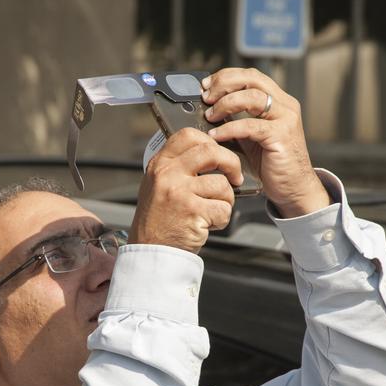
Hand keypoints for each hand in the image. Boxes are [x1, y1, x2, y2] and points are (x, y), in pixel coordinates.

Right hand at [131, 127, 239, 252]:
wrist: (150, 250)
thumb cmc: (158, 219)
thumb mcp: (157, 185)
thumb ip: (177, 167)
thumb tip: (210, 152)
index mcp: (160, 164)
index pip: (188, 135)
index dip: (210, 141)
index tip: (219, 153)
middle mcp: (168, 174)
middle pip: (211, 152)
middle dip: (231, 164)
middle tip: (235, 177)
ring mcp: (180, 193)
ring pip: (222, 184)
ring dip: (226, 200)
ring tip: (213, 210)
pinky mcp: (192, 212)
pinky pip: (223, 209)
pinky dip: (222, 219)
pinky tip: (209, 224)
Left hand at [202, 68, 329, 216]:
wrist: (293, 189)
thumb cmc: (272, 164)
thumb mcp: (251, 136)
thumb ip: (237, 118)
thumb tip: (210, 108)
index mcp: (279, 101)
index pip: (251, 76)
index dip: (226, 76)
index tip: (206, 85)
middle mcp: (285, 105)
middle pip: (251, 79)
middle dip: (223, 84)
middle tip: (206, 97)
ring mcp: (286, 119)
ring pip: (252, 97)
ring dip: (225, 104)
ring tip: (210, 116)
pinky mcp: (282, 136)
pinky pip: (250, 125)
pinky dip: (229, 129)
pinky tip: (216, 136)